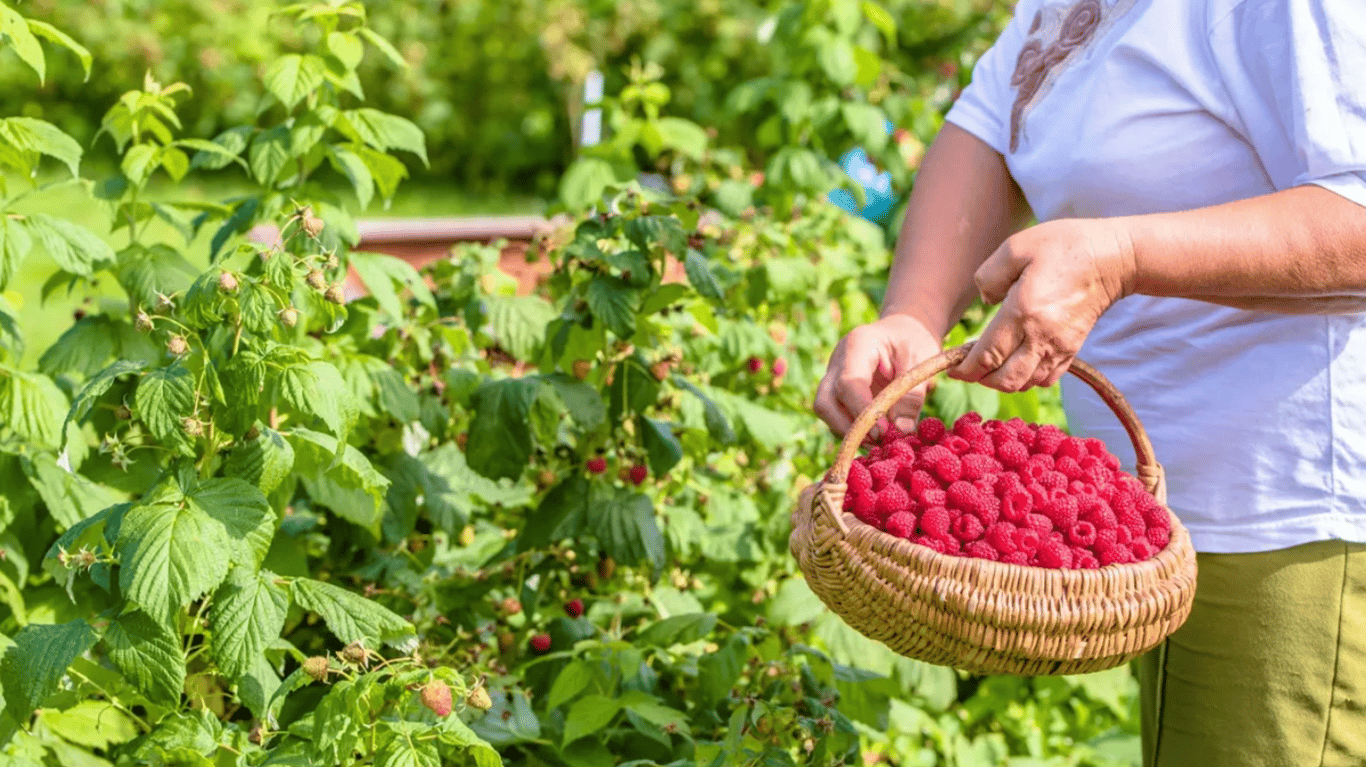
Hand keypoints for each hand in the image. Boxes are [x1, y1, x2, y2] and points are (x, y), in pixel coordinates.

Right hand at [814, 313, 942, 438]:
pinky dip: (852, 430)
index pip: (848, 384)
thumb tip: (901, 430)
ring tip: (879, 442)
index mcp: (858, 345)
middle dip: (846, 428)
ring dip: (849, 432)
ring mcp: (833, 376)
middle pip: (825, 401)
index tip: (883, 434)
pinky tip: (875, 436)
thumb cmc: (914, 340)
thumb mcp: (922, 361)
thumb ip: (912, 394)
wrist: (904, 329)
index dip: (863, 412)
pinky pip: (836, 416)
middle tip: (876, 443)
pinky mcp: (837, 392)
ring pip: (826, 412)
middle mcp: (838, 361)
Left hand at [949, 218, 1133, 390]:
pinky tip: (1018, 362)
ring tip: (991, 364)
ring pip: (1025, 384)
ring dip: (1003, 381)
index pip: (987, 356)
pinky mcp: (1073, 349)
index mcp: (1023, 312)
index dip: (965, 369)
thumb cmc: (1063, 247)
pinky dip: (1027, 379)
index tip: (952, 369)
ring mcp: (1060, 346)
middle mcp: (1042, 336)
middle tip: (969, 367)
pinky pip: (1046, 379)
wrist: (1114, 258)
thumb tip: (986, 301)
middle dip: (980, 379)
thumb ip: (989, 275)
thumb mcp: (1017, 246)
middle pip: (1004, 380)